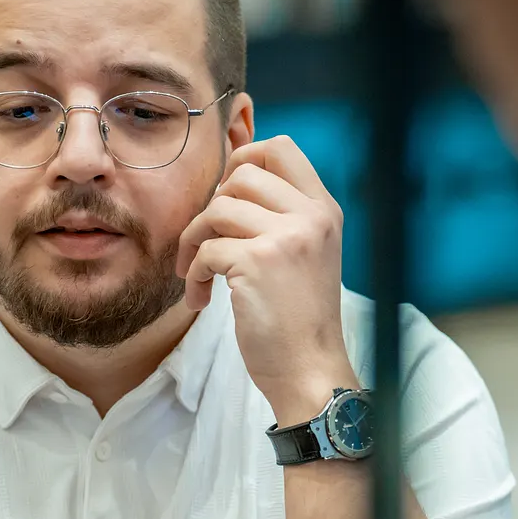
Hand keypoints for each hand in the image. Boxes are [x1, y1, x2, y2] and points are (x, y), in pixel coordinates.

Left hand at [177, 136, 358, 422]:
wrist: (310, 370)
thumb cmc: (299, 319)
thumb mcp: (306, 255)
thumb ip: (281, 218)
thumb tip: (228, 186)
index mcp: (323, 210)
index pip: (281, 148)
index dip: (242, 159)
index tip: (224, 195)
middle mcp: (310, 217)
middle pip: (242, 173)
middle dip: (211, 206)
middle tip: (206, 243)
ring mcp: (287, 237)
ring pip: (217, 209)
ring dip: (194, 241)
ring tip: (196, 274)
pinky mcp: (258, 263)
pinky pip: (206, 251)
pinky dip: (194, 276)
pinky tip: (201, 300)